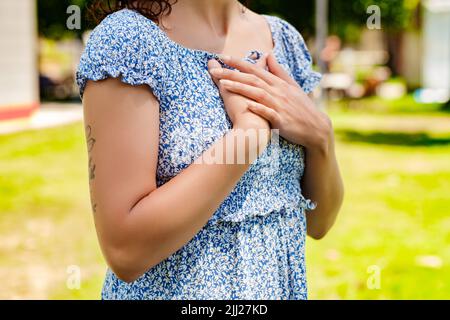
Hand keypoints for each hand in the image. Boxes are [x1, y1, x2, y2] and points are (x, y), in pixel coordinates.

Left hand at [209, 53, 331, 154]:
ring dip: (240, 88)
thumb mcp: (292, 86)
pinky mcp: (281, 120)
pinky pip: (268, 113)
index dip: (239, 63)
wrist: (316, 128)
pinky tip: (246, 106)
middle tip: (215, 69)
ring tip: (223, 84)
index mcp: (278, 83)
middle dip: (233, 73)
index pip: (256, 69)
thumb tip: (268, 55)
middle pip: (252, 79)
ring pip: (257, 94)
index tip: (223, 57)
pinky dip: (258, 109)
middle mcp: (278, 92)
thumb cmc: (302, 107)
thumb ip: (278, 71)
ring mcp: (279, 106)